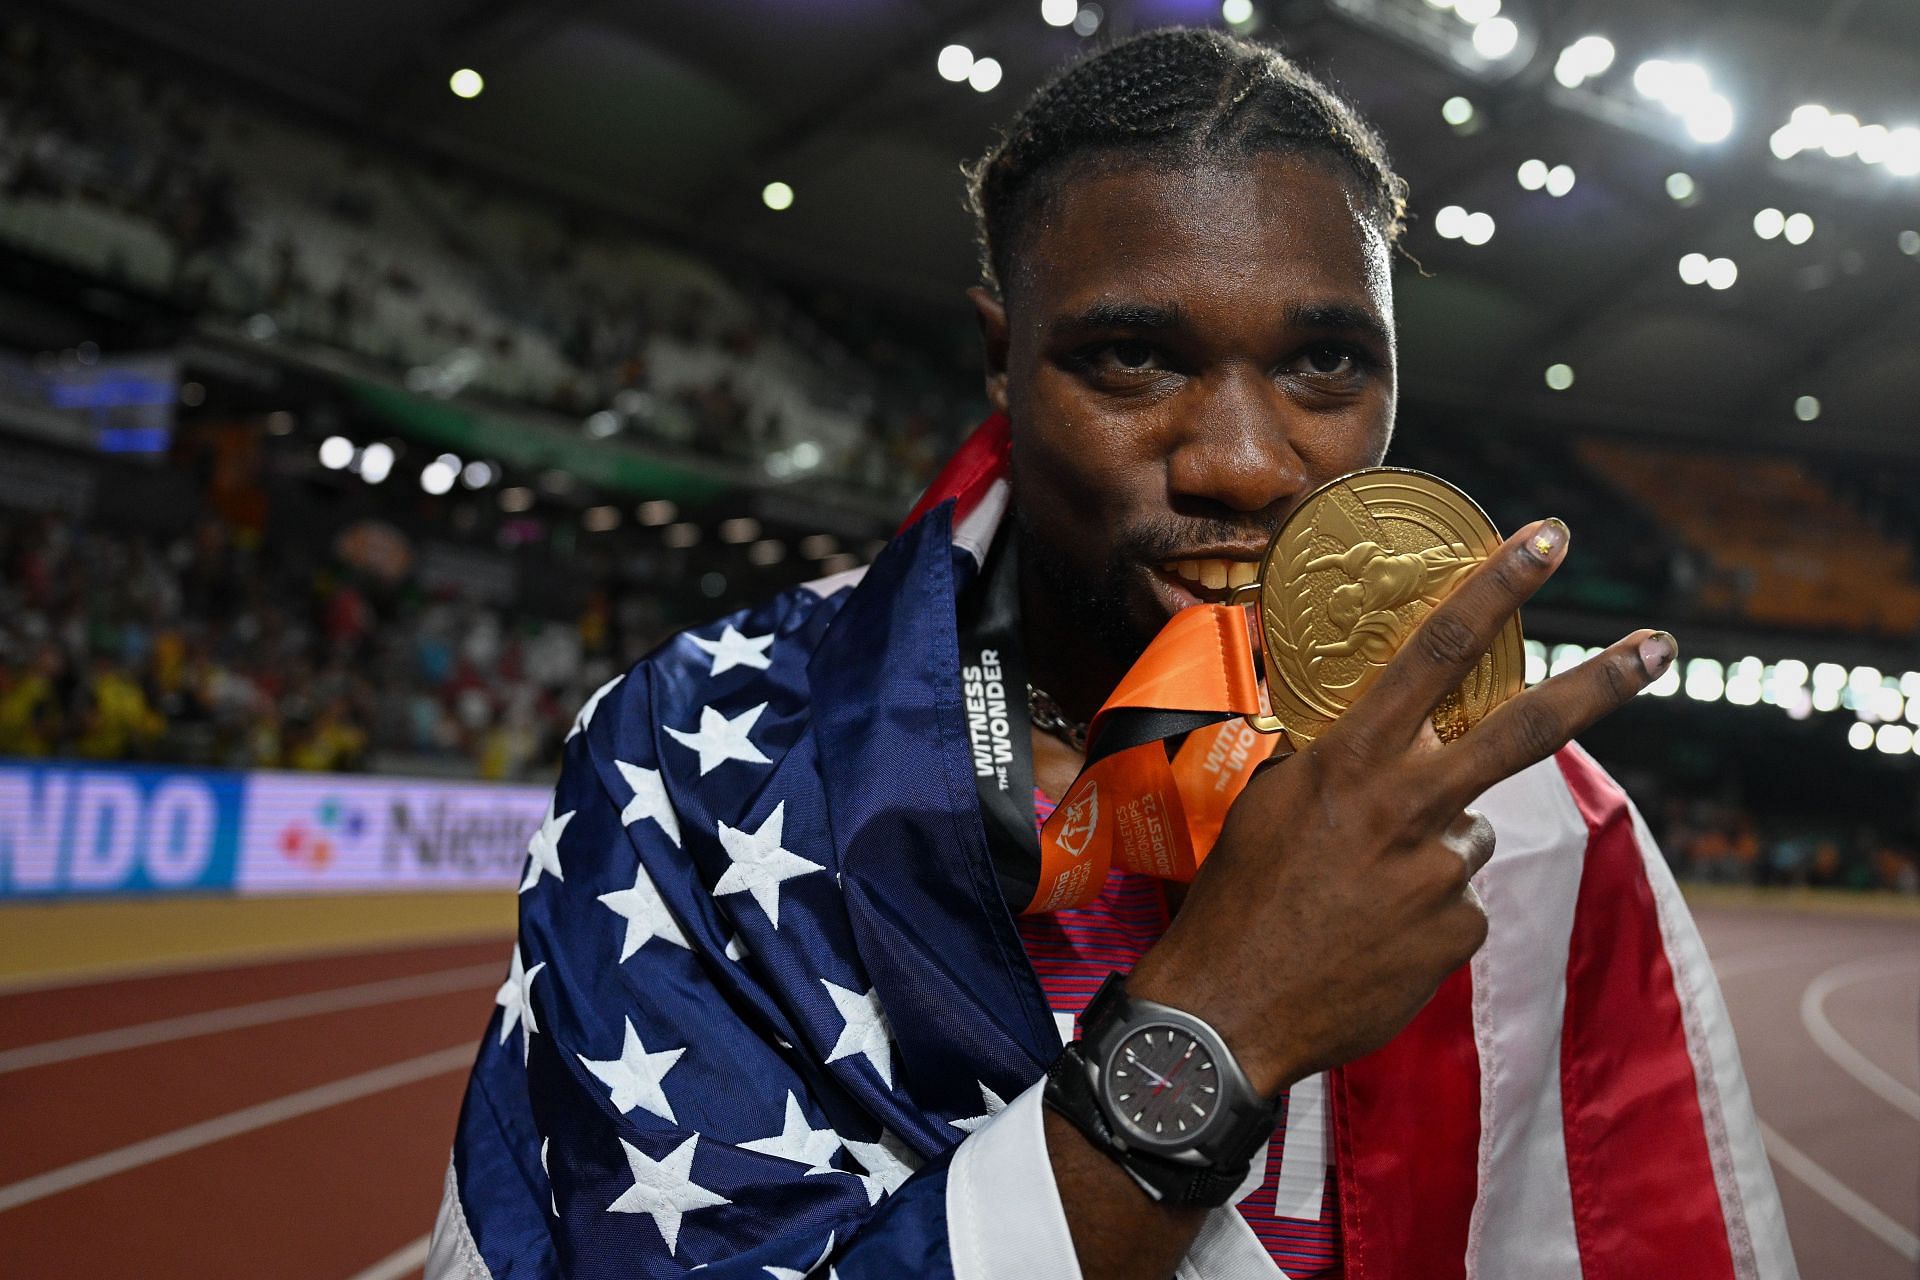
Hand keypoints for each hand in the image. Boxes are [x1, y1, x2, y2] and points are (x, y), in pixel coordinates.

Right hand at [1127, 518, 1675, 1094]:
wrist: (1227, 1012)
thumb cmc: (1236, 899)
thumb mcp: (1267, 805)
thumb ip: (1330, 766)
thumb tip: (1367, 738)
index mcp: (1349, 759)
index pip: (1434, 650)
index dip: (1495, 588)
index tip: (1545, 540)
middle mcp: (1405, 805)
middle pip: (1523, 728)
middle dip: (1600, 681)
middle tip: (1661, 645)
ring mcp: (1440, 873)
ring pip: (1470, 831)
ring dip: (1431, 848)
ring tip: (1359, 893)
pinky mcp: (1456, 933)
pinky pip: (1456, 902)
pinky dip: (1423, 913)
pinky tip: (1371, 936)